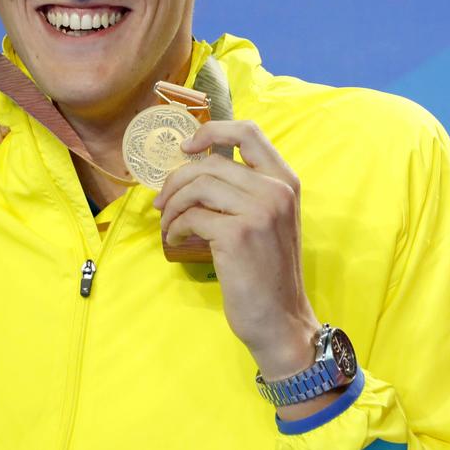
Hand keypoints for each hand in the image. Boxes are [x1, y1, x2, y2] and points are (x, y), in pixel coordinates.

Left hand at [155, 120, 320, 381]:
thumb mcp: (270, 220)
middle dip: (177, 180)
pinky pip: (191, 216)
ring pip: (197, 186)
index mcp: (286, 180)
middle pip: (211, 163)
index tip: (188, 148)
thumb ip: (247, 190)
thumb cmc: (269, 271)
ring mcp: (258, 210)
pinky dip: (175, 227)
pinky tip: (177, 240)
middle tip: (163, 202)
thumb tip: (197, 168)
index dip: (212, 131)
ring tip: (169, 225)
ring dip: (172, 205)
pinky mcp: (237, 234)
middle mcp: (275, 189)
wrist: (281, 318)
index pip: (248, 132)